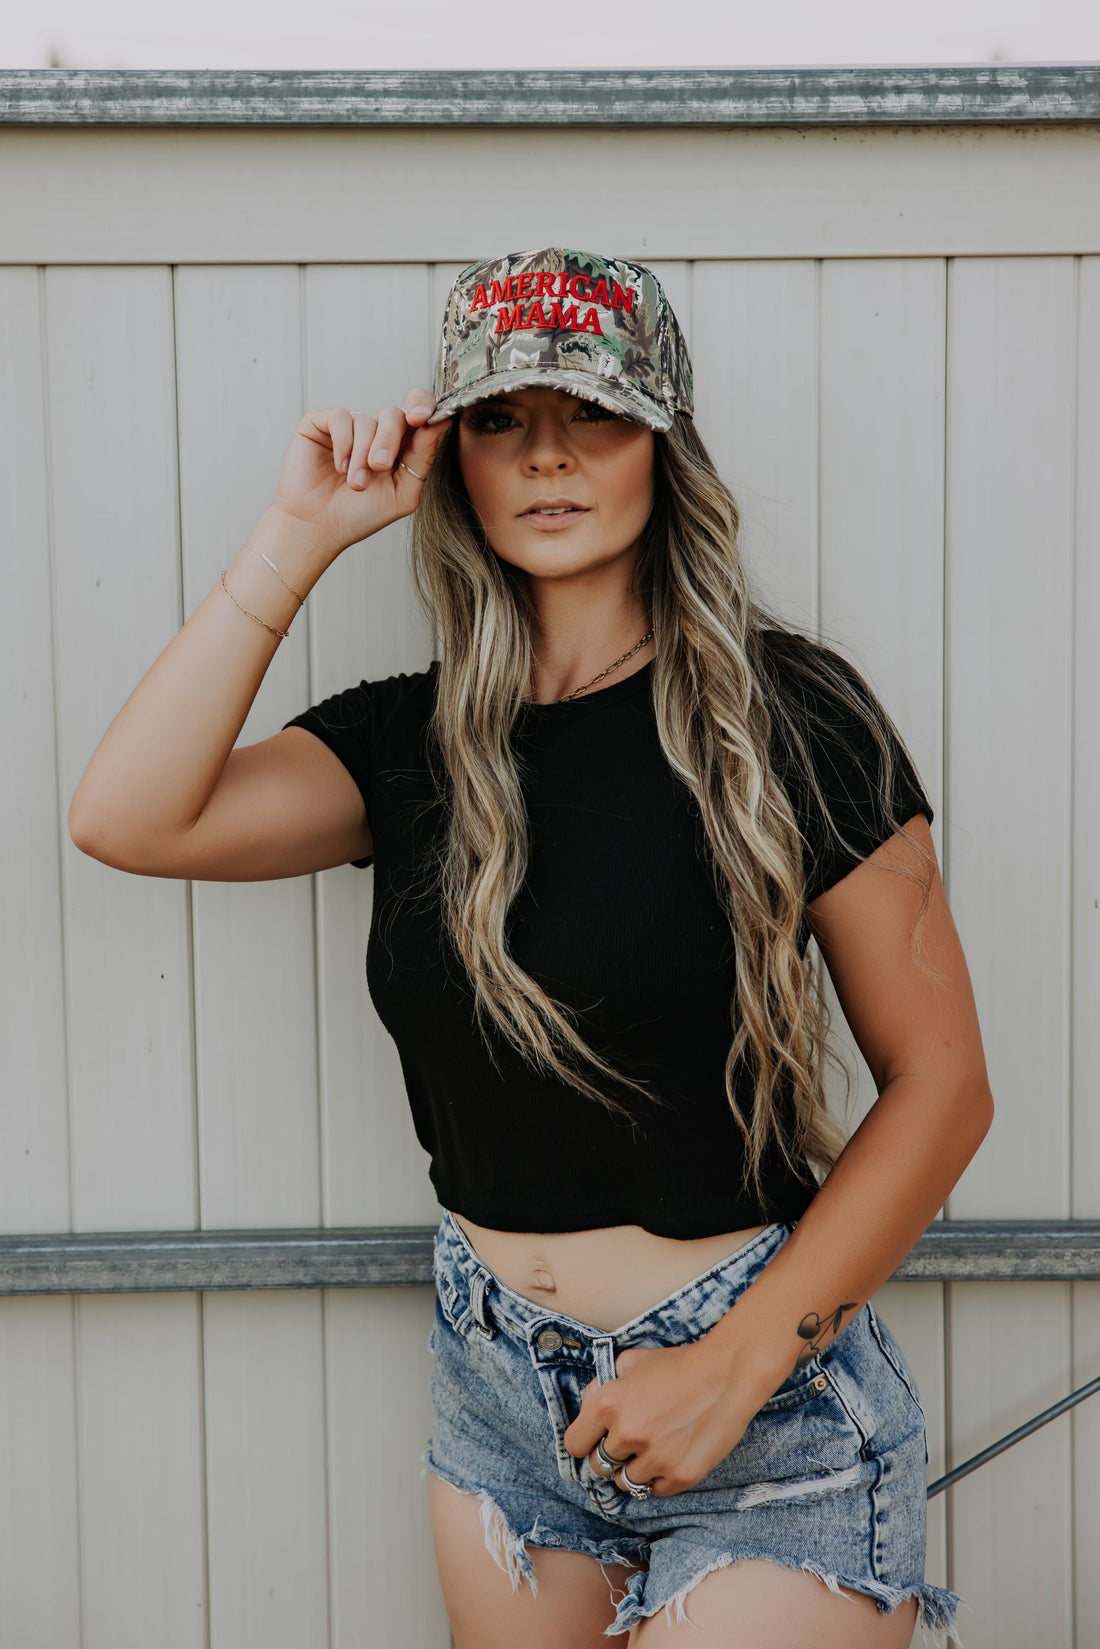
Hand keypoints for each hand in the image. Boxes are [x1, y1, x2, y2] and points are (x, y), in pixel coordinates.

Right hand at [272, 388, 450, 556]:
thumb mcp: (403, 492)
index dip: (424, 407)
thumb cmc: (361, 515)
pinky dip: (344, 444)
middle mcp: (376, 433)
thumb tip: (442, 421)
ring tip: (355, 483)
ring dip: (362, 455)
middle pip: (394, 415)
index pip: (419, 412)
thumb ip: (423, 458)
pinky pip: (341, 418)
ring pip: (367, 420)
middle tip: (379, 467)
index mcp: (400, 447)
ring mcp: (349, 428)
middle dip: (389, 441)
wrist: (319, 528)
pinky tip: (339, 467)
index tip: (421, 418)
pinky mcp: (322, 424)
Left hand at [562, 1338, 766, 1498]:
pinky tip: (671, 1454)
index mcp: (608, 1404)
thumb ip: (601, 1387)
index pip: (574, 1444)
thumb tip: (588, 1409)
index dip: (585, 1441)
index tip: (595, 1439)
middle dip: (610, 1455)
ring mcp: (655, 1458)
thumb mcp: (630, 1363)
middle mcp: (627, 1434)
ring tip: (652, 1447)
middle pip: (598, 1466)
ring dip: (634, 1468)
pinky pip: (655, 1490)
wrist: (726, 1374)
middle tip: (630, 1441)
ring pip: (626, 1482)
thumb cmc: (677, 1365)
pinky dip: (659, 1478)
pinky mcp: (680, 1476)